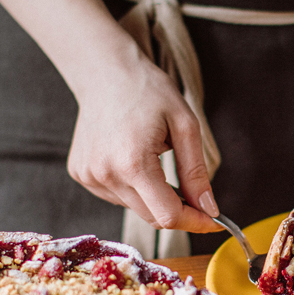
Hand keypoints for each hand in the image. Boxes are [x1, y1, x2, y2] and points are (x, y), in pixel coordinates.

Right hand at [66, 36, 221, 232]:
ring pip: (134, 208)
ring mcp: (89, 176)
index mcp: (133, 163)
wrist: (105, 72)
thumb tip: (208, 209)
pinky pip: (117, 196)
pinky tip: (131, 158)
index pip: (168, 215)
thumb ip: (196, 172)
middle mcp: (106, 174)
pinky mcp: (81, 174)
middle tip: (193, 192)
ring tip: (152, 157)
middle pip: (152, 216)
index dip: (194, 222)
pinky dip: (133, 188)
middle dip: (177, 210)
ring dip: (153, 196)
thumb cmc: (148, 92)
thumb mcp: (185, 126)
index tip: (212, 222)